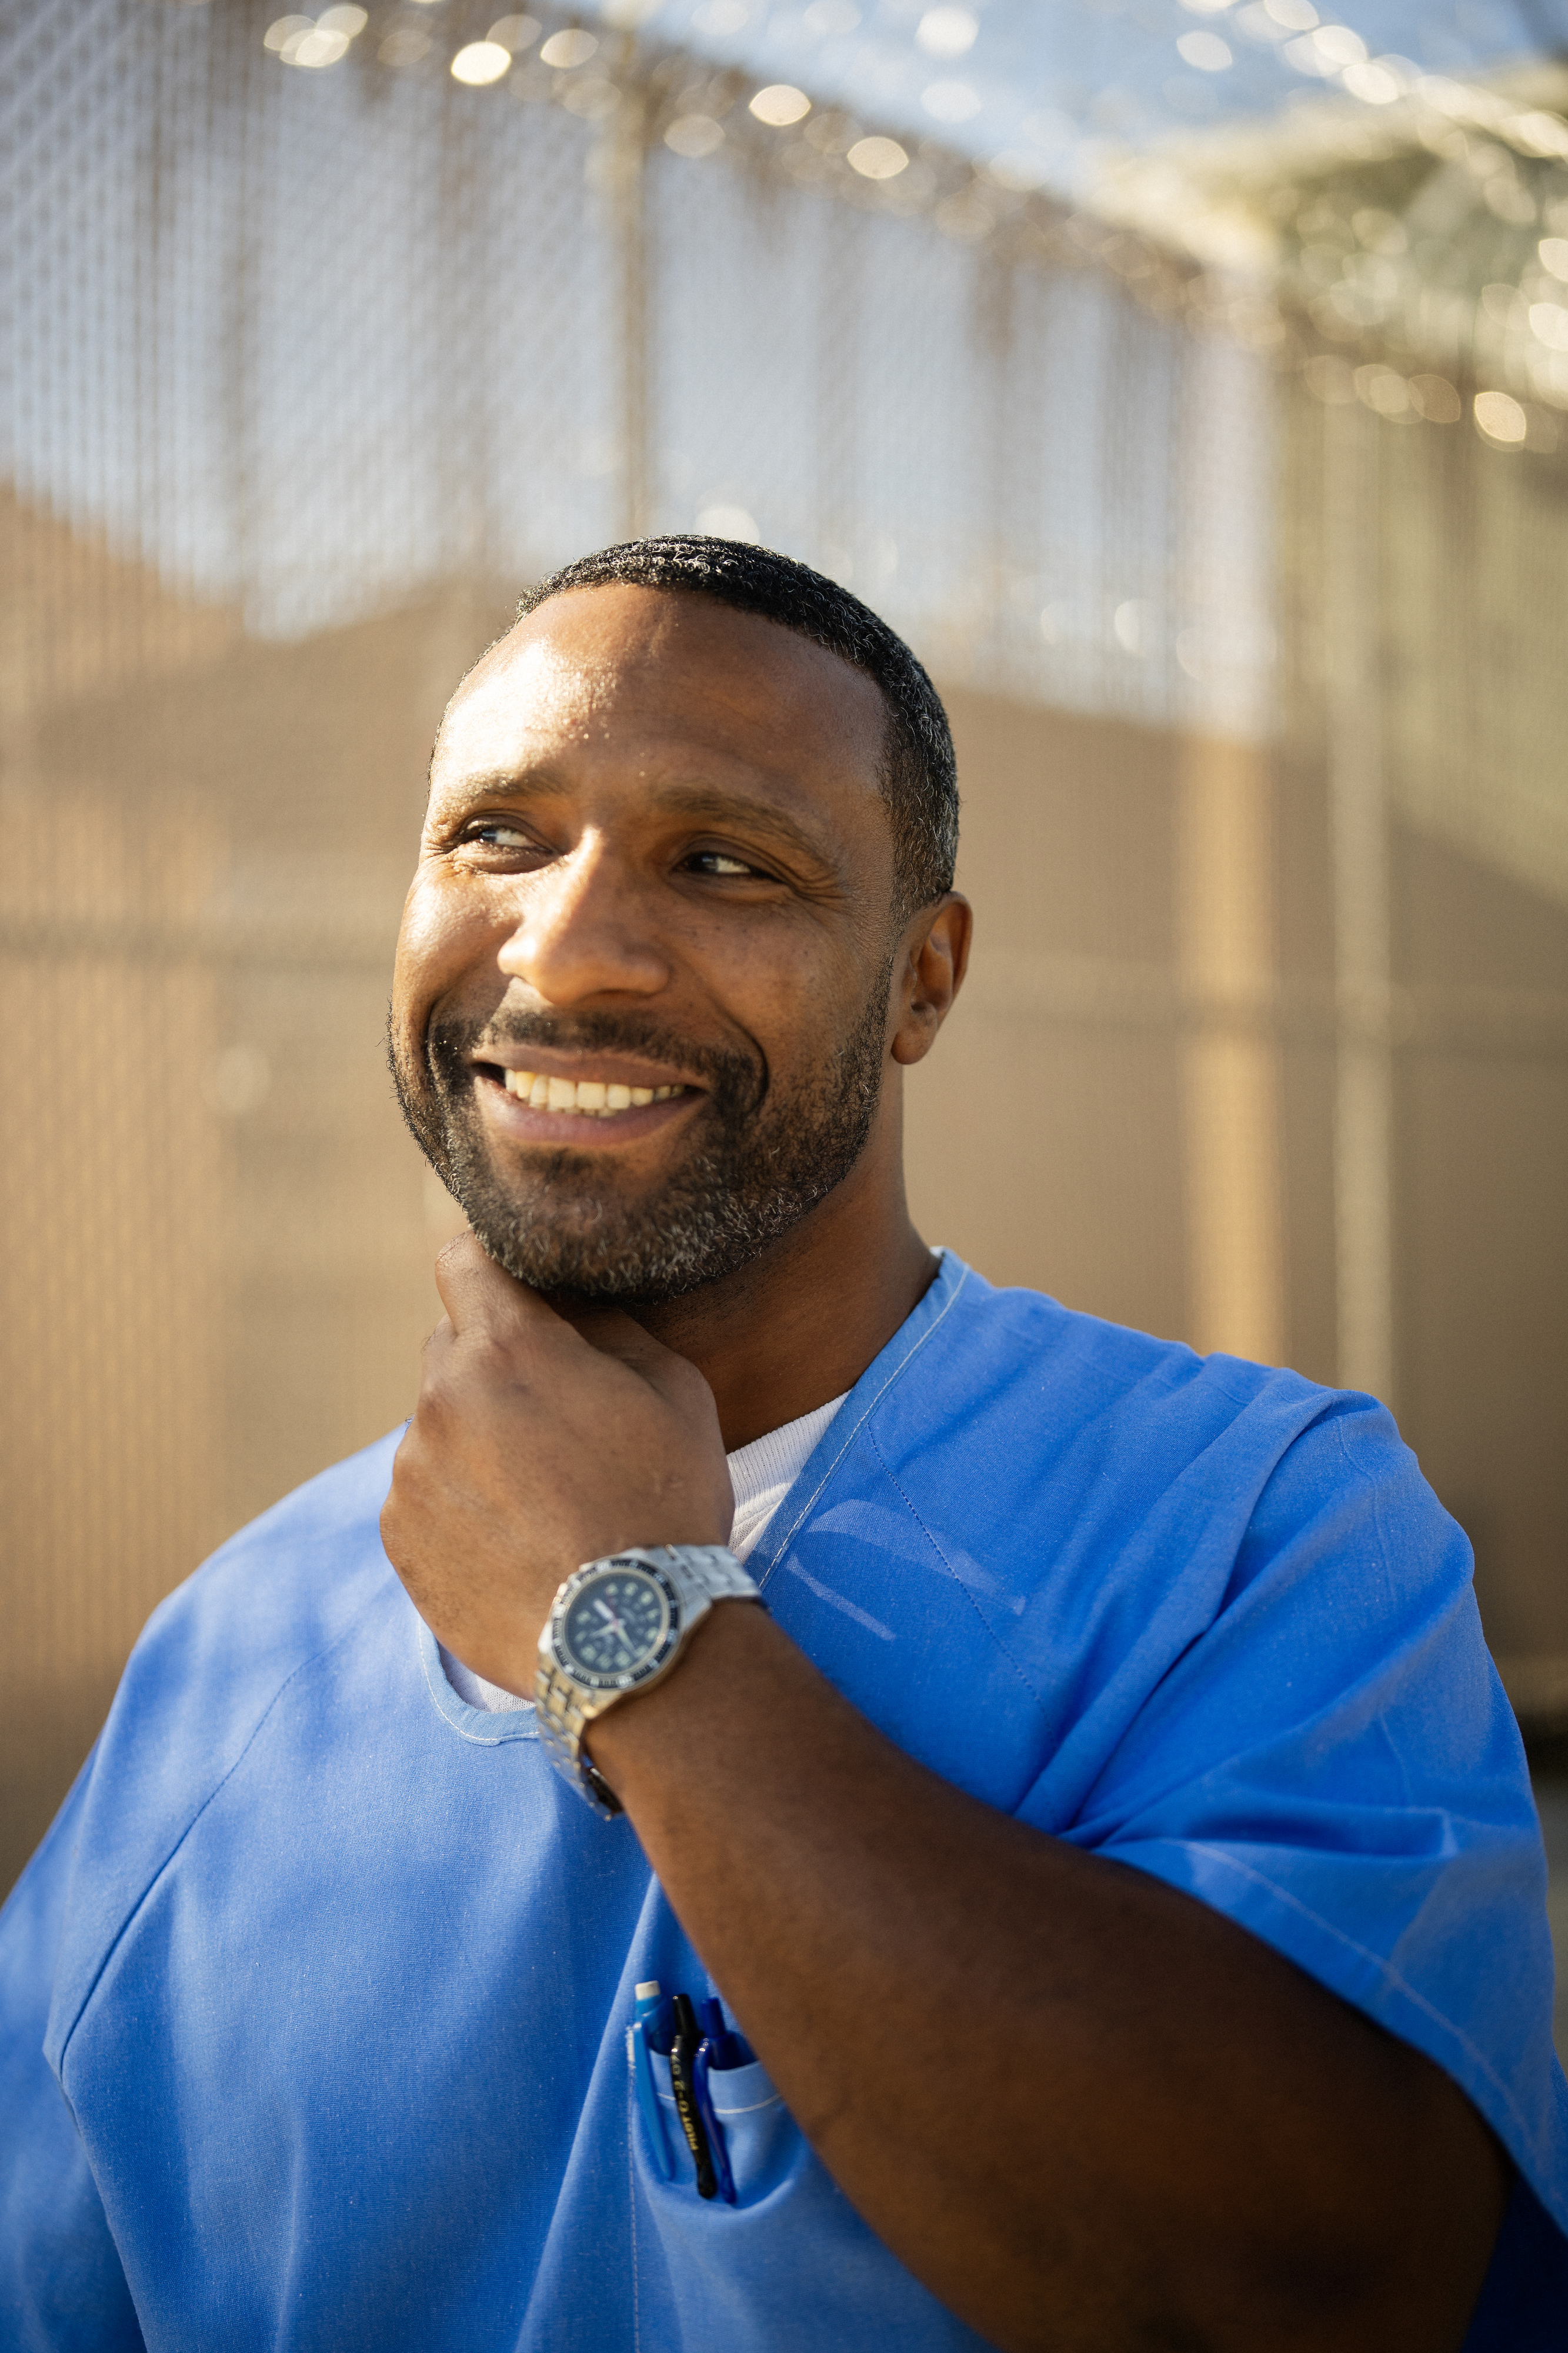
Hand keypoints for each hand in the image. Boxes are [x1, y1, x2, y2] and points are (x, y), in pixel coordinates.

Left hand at [381, 1234, 733, 1693]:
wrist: (629, 1639)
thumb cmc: (665, 1504)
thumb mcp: (675, 1389)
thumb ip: (608, 1327)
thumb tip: (569, 1304)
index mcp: (508, 1348)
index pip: (463, 1260)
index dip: (492, 1269)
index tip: (518, 1294)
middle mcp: (440, 1400)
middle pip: (452, 1347)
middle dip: (496, 1366)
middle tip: (556, 1421)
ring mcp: (410, 1473)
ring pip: (439, 1427)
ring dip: (478, 1443)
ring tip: (544, 1502)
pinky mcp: (399, 1537)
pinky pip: (423, 1495)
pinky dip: (460, 1506)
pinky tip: (518, 1543)